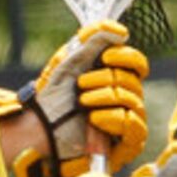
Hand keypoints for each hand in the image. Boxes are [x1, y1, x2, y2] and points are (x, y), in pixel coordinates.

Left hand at [16, 22, 149, 176]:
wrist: (39, 129)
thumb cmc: (54, 97)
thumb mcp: (71, 61)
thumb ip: (94, 40)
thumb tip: (121, 32)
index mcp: (116, 78)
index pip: (137, 64)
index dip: (125, 57)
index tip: (105, 56)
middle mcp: (126, 99)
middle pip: (133, 80)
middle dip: (104, 78)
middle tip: (80, 85)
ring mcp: (127, 122)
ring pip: (132, 101)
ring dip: (103, 97)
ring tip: (82, 102)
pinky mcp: (127, 144)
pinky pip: (133, 126)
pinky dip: (112, 118)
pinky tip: (93, 118)